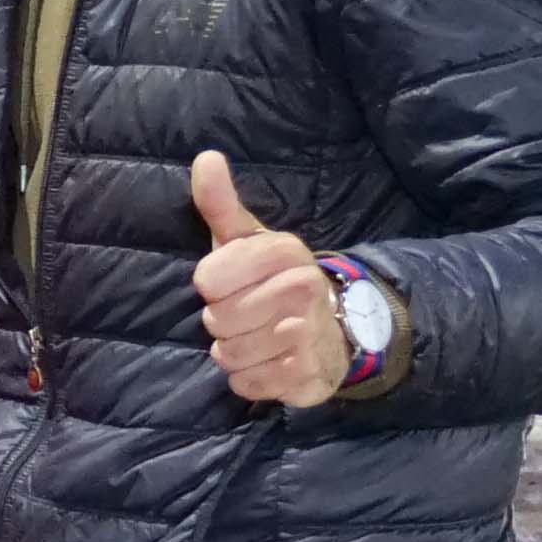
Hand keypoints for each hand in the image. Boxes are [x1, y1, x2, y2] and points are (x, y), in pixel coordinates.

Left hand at [190, 150, 348, 406]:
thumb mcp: (247, 238)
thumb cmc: (273, 279)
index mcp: (285, 252)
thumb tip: (206, 158)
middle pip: (218, 320)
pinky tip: (267, 363)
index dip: (211, 285)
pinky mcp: (309, 376)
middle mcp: (304, 290)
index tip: (230, 283)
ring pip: (230, 354)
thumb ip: (221, 203)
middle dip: (221, 322)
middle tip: (245, 314)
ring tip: (255, 337)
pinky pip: (248, 383)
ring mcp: (310, 335)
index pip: (208, 279)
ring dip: (232, 351)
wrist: (335, 327)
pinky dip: (248, 379)